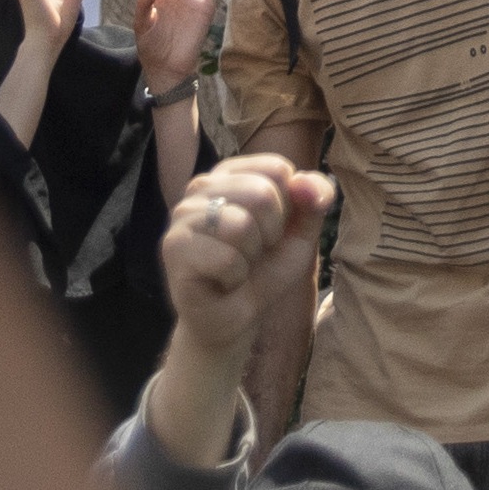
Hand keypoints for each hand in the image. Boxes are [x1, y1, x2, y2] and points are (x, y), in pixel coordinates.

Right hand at [153, 154, 330, 345]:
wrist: (234, 320)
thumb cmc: (264, 272)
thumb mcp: (302, 235)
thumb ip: (314, 200)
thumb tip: (304, 180)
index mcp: (231, 173)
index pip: (278, 169)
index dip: (288, 208)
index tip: (273, 231)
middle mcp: (201, 186)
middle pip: (262, 193)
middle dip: (271, 233)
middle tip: (254, 253)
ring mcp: (182, 215)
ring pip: (241, 225)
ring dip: (251, 257)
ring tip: (237, 266)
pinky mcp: (173, 248)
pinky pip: (226, 258)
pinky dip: (235, 277)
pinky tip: (222, 281)